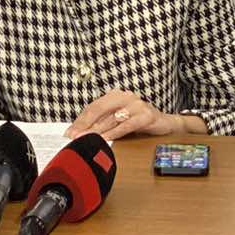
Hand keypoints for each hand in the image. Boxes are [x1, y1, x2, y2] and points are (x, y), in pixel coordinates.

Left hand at [66, 90, 183, 139]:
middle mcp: (125, 97)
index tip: (70, 131)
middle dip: (85, 124)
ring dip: (97, 130)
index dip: (80, 119)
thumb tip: (81, 132)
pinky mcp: (146, 116)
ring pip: (112, 118)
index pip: (94, 106)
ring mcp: (136, 105)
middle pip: (100, 109)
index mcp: (116, 95)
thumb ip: (102, 122)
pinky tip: (106, 139)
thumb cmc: (139, 120)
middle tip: (74, 136)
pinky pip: (126, 125)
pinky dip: (114, 133)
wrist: (165, 123)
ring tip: (86, 139)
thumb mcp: (119, 119)